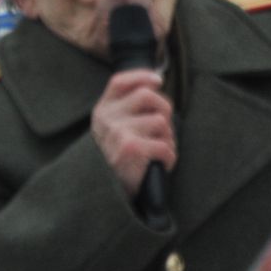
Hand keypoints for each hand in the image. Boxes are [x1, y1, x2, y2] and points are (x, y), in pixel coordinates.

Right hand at [90, 70, 175, 197]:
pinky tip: (160, 164)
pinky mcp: (130, 149)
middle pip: (147, 96)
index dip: (141, 77)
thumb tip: (155, 82)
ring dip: (168, 138)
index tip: (158, 80)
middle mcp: (106, 118)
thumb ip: (128, 108)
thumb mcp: (115, 129)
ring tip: (158, 150)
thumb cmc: (120, 158)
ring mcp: (117, 132)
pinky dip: (169, 158)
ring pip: (160, 122)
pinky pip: (165, 145)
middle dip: (164, 110)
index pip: (120, 81)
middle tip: (163, 128)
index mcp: (102, 110)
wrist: (108, 193)